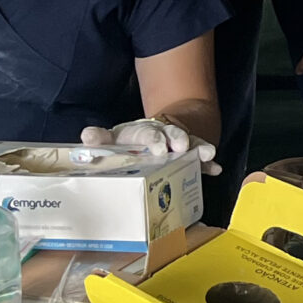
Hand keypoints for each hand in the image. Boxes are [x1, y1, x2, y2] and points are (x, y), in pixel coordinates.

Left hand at [80, 118, 219, 173]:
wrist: (145, 141)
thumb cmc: (126, 144)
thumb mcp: (111, 140)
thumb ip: (99, 139)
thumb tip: (87, 136)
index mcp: (144, 132)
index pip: (149, 133)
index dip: (155, 139)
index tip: (159, 149)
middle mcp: (164, 135)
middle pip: (174, 133)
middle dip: (180, 139)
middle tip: (182, 148)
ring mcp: (178, 145)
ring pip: (192, 143)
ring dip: (200, 148)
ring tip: (208, 154)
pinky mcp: (188, 157)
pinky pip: (200, 159)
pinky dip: (208, 164)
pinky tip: (215, 169)